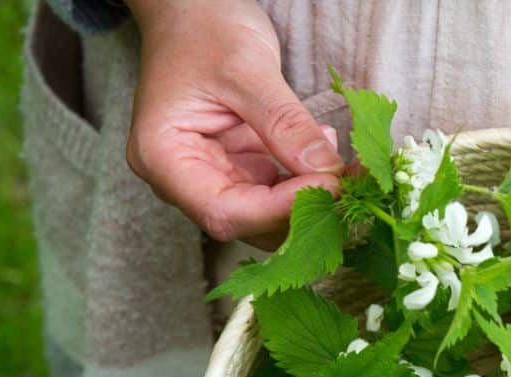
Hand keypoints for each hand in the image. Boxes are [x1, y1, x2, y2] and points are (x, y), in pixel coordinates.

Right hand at [125, 0, 342, 248]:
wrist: (191, 8)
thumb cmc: (204, 28)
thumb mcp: (247, 69)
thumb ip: (285, 123)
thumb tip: (327, 171)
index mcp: (162, 158)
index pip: (223, 211)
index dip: (279, 209)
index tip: (329, 186)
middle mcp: (181, 178)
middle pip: (245, 222)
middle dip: (299, 210)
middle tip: (348, 182)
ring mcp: (210, 175)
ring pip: (265, 215)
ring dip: (309, 199)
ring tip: (343, 165)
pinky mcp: (237, 168)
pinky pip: (274, 192)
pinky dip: (306, 182)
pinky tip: (327, 154)